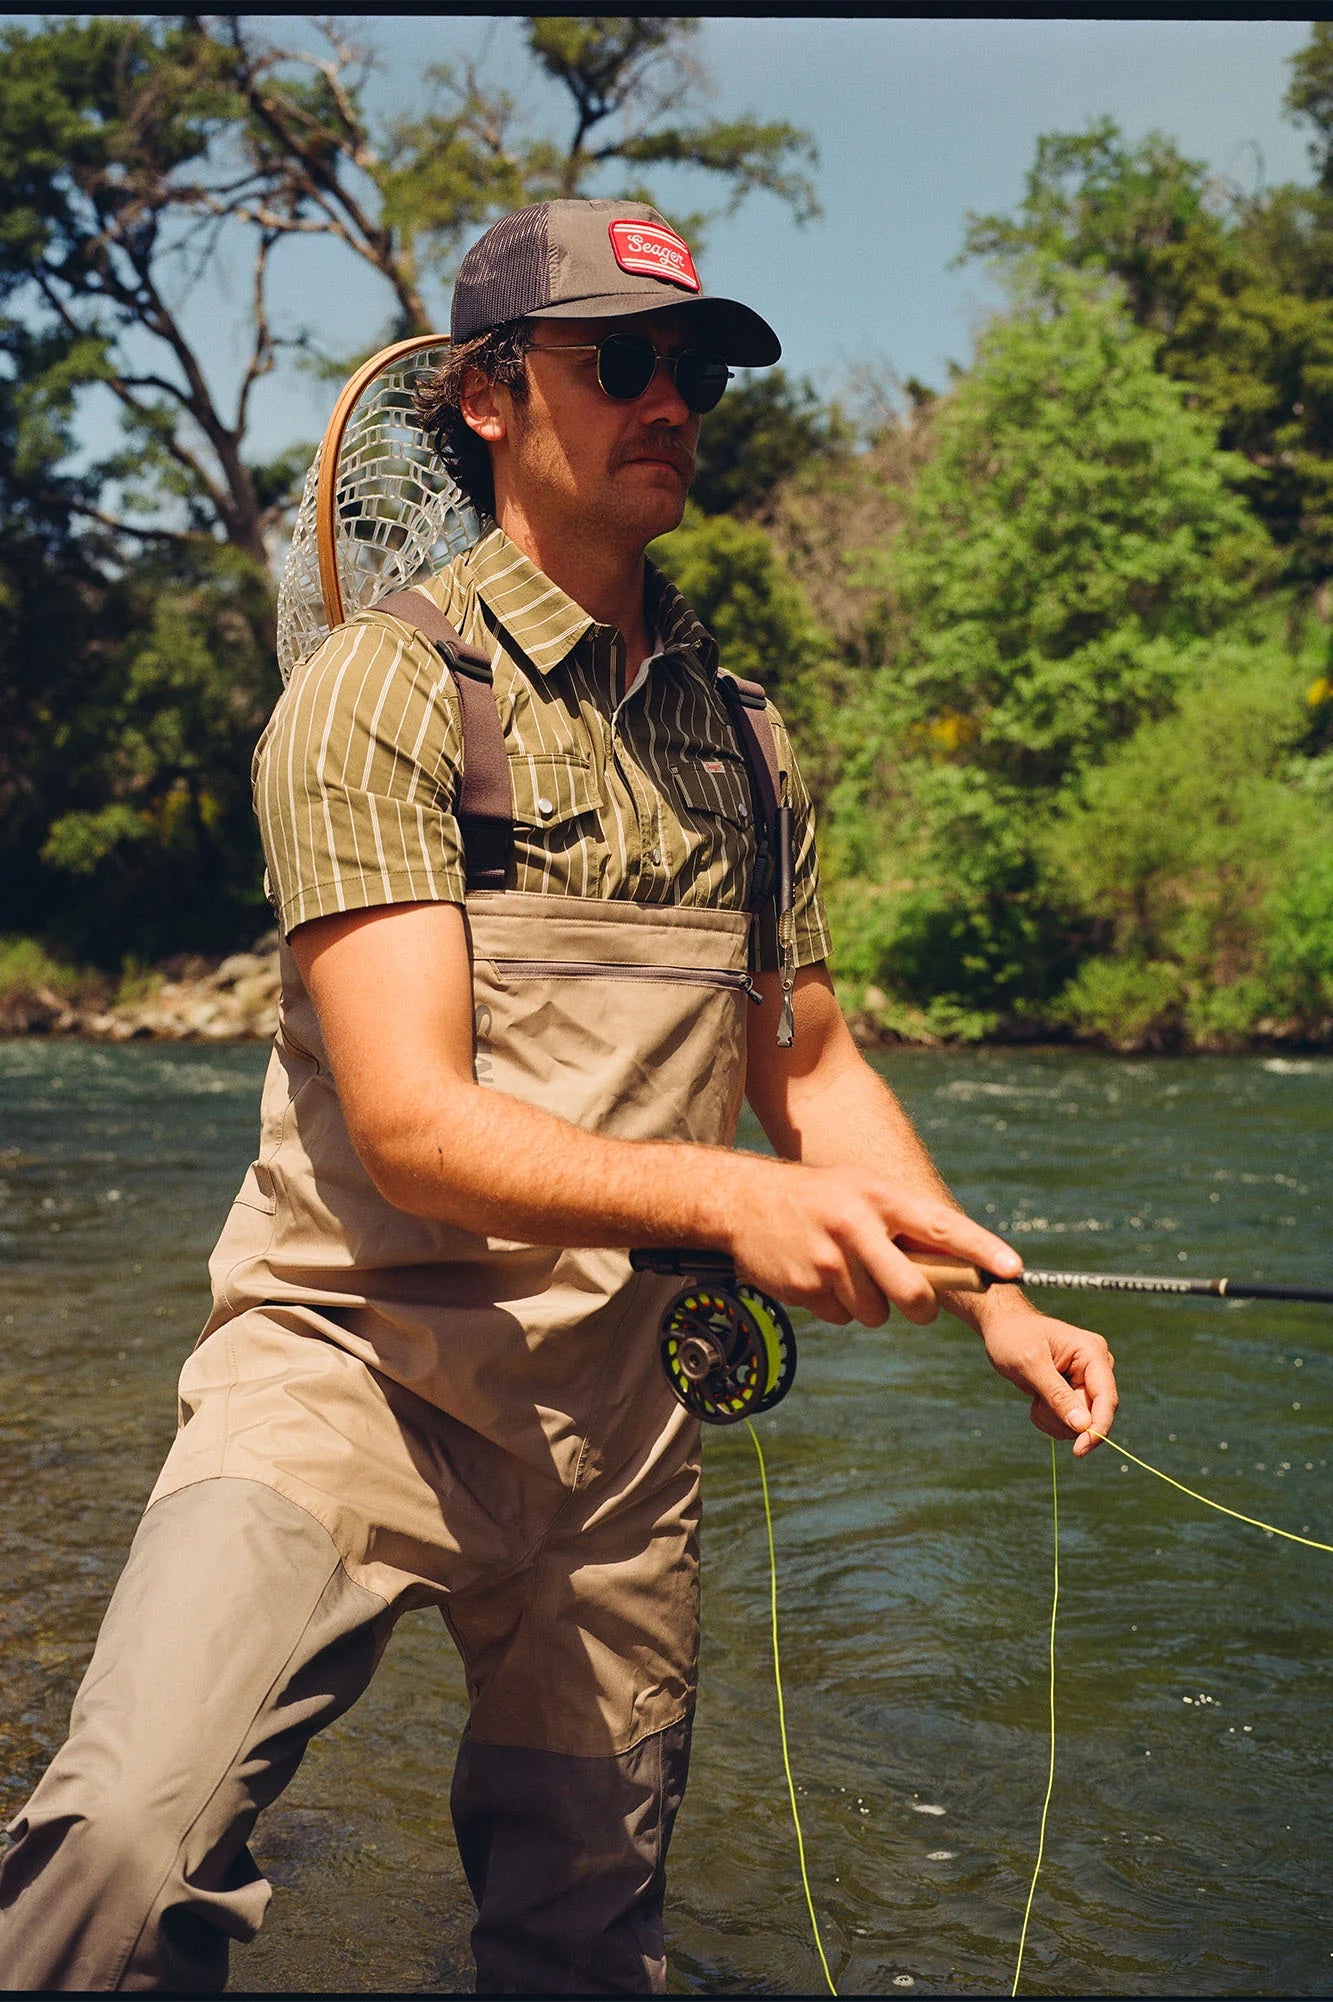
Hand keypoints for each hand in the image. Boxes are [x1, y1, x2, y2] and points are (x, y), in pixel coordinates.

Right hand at [725, 1160, 1022, 1326]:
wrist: (743, 1202)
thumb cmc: (819, 1196)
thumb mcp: (863, 1191)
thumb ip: (904, 1223)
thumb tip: (956, 1265)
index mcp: (877, 1197)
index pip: (941, 1225)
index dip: (980, 1249)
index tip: (1012, 1267)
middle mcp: (855, 1226)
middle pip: (912, 1292)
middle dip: (922, 1308)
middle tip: (920, 1307)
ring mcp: (827, 1259)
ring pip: (875, 1312)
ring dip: (870, 1304)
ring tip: (847, 1272)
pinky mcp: (804, 1286)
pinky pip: (841, 1317)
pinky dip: (837, 1305)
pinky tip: (818, 1275)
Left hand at [978, 1300, 1117, 1456]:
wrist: (1001, 1327)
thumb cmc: (1013, 1337)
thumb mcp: (1030, 1365)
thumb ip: (1057, 1395)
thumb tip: (1083, 1426)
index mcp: (1092, 1353)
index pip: (1106, 1400)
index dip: (1097, 1429)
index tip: (1079, 1451)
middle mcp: (1096, 1368)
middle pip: (1092, 1416)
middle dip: (1062, 1418)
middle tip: (1037, 1402)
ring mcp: (1086, 1381)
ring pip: (1079, 1424)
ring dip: (1052, 1418)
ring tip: (1035, 1395)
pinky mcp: (1075, 1392)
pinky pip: (1068, 1422)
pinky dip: (1049, 1417)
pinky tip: (1036, 1398)